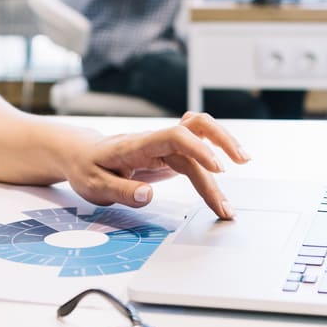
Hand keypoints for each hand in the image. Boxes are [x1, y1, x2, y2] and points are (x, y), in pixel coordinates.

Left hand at [65, 111, 249, 219]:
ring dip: (223, 143)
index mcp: (137, 145)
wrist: (82, 154)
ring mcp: (164, 145)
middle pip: (195, 130)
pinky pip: (196, 147)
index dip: (198, 148)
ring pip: (200, 134)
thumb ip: (122, 191)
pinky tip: (228, 165)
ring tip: (245, 160)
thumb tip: (149, 196)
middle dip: (220, 145)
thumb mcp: (95, 187)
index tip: (217, 169)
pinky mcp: (169, 153)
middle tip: (240, 165)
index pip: (174, 136)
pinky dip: (215, 152)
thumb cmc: (88, 169)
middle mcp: (155, 140)